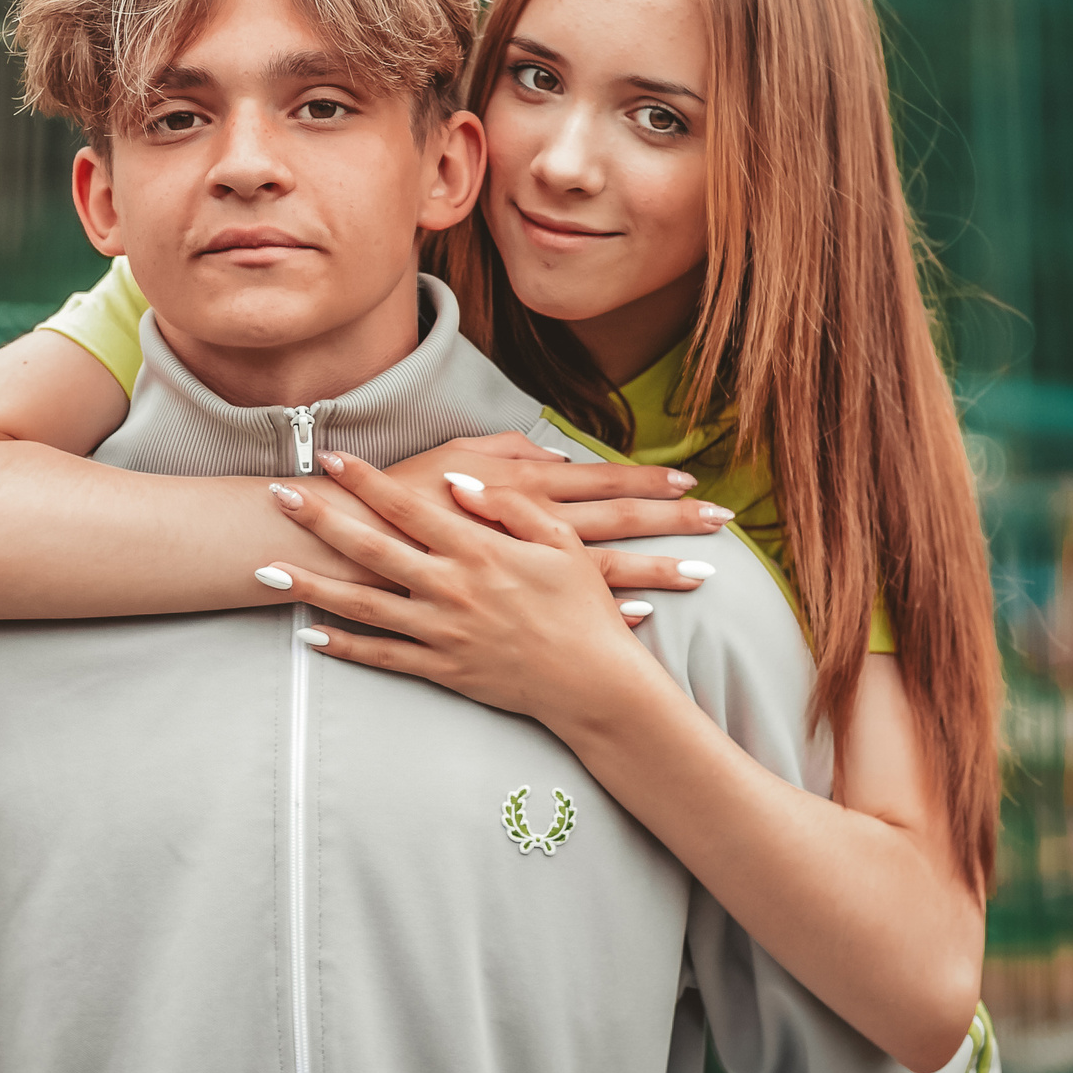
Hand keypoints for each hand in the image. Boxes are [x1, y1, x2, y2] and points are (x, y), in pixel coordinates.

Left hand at [260, 452, 691, 728]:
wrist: (596, 685)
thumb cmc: (584, 609)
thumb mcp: (562, 544)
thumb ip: (509, 508)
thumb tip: (458, 484)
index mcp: (480, 550)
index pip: (409, 505)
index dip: (366, 480)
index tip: (330, 457)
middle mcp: (451, 588)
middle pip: (370, 548)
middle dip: (319, 521)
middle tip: (276, 497)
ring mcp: (441, 632)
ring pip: (362, 606)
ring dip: (311, 586)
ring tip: (266, 571)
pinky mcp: (441, 668)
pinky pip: (382, 656)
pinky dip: (343, 646)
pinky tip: (308, 635)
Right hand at [377, 431, 732, 591]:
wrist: (350, 544)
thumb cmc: (404, 491)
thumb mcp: (455, 456)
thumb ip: (509, 456)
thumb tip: (558, 459)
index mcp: (520, 489)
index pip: (598, 484)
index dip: (645, 482)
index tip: (692, 481)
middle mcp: (530, 531)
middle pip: (615, 527)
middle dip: (670, 524)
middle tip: (721, 522)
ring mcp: (522, 574)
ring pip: (601, 573)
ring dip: (653, 573)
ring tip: (700, 576)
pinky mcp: (513, 604)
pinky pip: (566, 613)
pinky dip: (608, 613)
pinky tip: (646, 616)